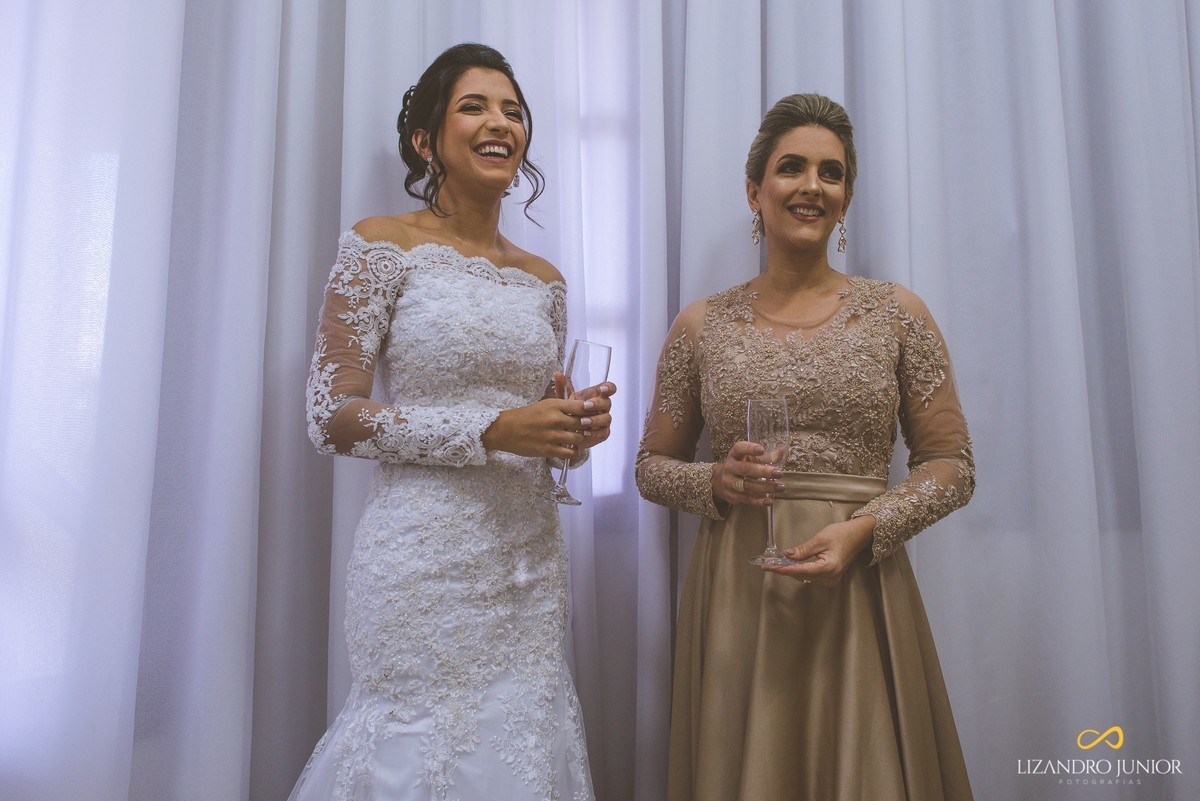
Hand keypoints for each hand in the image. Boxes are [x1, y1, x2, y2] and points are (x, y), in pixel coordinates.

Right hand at [482, 397, 595, 458]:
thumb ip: (563, 403)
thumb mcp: (544, 403)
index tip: (593, 413)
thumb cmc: (526, 416)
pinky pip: (570, 452)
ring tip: (576, 437)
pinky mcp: (548, 450)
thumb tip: (582, 404)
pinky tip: (570, 447)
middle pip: (584, 423)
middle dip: (587, 426)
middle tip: (587, 427)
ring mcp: (552, 436)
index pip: (583, 406)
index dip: (591, 410)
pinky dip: (573, 451)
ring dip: (580, 439)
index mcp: (555, 405)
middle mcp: (555, 419)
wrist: (506, 430)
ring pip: (579, 438)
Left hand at [555, 376, 615, 451]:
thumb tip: (558, 374)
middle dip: (597, 404)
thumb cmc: (568, 412)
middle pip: (607, 402)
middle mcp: (602, 407)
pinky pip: (603, 432)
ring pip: (607, 418)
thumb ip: (562, 387)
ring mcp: (603, 420)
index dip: (608, 388)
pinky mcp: (602, 433)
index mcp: (596, 395)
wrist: (566, 430)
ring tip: (582, 421)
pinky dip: (594, 433)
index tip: (601, 389)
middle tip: (586, 406)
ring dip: (595, 420)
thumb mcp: (564, 399)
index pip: (609, 388)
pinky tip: (584, 432)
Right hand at [711, 440, 784, 506]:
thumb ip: (766, 457)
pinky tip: (770, 500)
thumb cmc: (740, 466)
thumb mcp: (750, 459)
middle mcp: (730, 468)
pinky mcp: (732, 496)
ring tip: (780, 487)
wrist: (720, 481)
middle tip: (779, 473)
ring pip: (748, 486)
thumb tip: (782, 452)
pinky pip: (747, 499)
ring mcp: (729, 483)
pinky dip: (759, 501)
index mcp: (734, 455)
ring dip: (765, 487)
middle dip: (763, 471)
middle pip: (745, 469)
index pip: (739, 448)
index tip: (762, 450)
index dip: (749, 448)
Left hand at [760, 516, 875, 585]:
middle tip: (767, 564)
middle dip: (784, 569)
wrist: (858, 535)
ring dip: (790, 570)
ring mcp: (831, 579)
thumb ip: (803, 550)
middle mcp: (830, 577)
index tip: (770, 567)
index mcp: (829, 568)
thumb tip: (786, 555)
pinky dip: (799, 571)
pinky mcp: (830, 577)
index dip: (783, 569)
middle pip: (801, 576)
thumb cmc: (842, 534)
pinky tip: (789, 565)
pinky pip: (810, 576)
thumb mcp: (820, 539)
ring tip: (775, 564)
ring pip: (805, 577)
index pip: (800, 571)